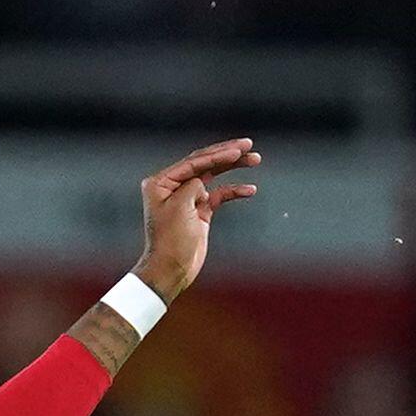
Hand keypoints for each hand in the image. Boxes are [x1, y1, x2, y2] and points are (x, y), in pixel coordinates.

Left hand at [131, 139, 261, 300]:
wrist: (171, 270)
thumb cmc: (170, 241)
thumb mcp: (180, 208)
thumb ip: (192, 186)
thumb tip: (201, 183)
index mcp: (160, 183)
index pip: (193, 162)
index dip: (217, 154)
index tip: (238, 150)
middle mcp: (172, 187)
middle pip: (204, 163)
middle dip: (227, 154)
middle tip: (248, 145)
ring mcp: (187, 198)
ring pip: (214, 176)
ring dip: (234, 167)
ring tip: (255, 159)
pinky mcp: (199, 210)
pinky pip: (219, 195)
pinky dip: (234, 191)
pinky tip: (250, 190)